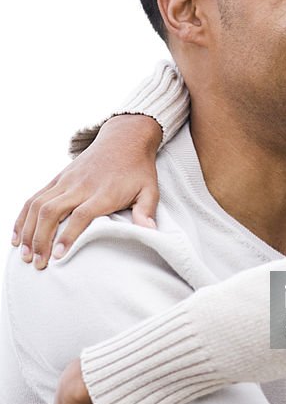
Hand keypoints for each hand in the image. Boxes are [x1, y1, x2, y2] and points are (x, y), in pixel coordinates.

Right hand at [12, 114, 162, 269]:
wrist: (124, 139)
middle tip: (38, 264)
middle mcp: (80, 186)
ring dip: (28, 231)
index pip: (81, 215)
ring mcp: (66, 181)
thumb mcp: (150, 189)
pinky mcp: (58, 178)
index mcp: (103, 192)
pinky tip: (18, 236)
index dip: (68, 236)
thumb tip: (151, 232)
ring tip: (25, 255)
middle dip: (41, 239)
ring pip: (38, 205)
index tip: (58, 257)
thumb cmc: (138, 169)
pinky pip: (35, 197)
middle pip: (52, 212)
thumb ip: (146, 211)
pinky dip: (23, 217)